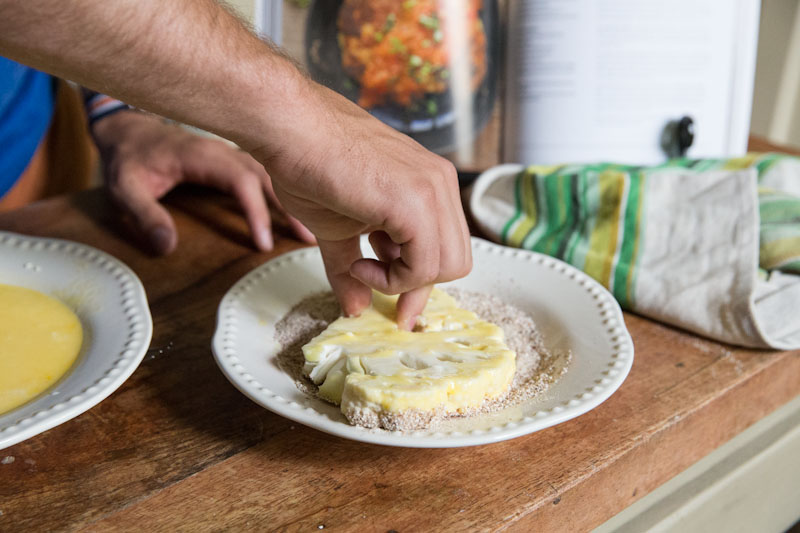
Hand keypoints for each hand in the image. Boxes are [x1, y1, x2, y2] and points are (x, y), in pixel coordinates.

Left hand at [92, 111, 313, 254]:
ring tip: (309, 230)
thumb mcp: (124, 186)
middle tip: (308, 238)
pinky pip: (266, 172)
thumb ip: (144, 214)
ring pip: (272, 173)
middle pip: (269, 175)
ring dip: (293, 199)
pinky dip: (284, 190)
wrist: (125, 125)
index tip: (263, 243)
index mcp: (204, 154)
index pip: (242, 180)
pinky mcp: (233, 159)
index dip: (256, 211)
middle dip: (290, 207)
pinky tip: (298, 208)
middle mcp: (224, 150)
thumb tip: (167, 247)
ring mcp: (231, 152)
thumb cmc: (127, 155)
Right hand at [250, 81, 471, 328]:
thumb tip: (356, 308)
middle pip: (456, 260)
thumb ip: (352, 268)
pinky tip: (360, 261)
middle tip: (381, 296)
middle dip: (417, 287)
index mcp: (430, 185)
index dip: (420, 282)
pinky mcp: (416, 202)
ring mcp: (433, 189)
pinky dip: (393, 279)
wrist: (289, 129)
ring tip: (360, 265)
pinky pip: (424, 265)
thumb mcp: (338, 230)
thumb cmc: (309, 166)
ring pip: (449, 266)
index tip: (399, 309)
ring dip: (401, 282)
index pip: (444, 245)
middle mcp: (440, 183)